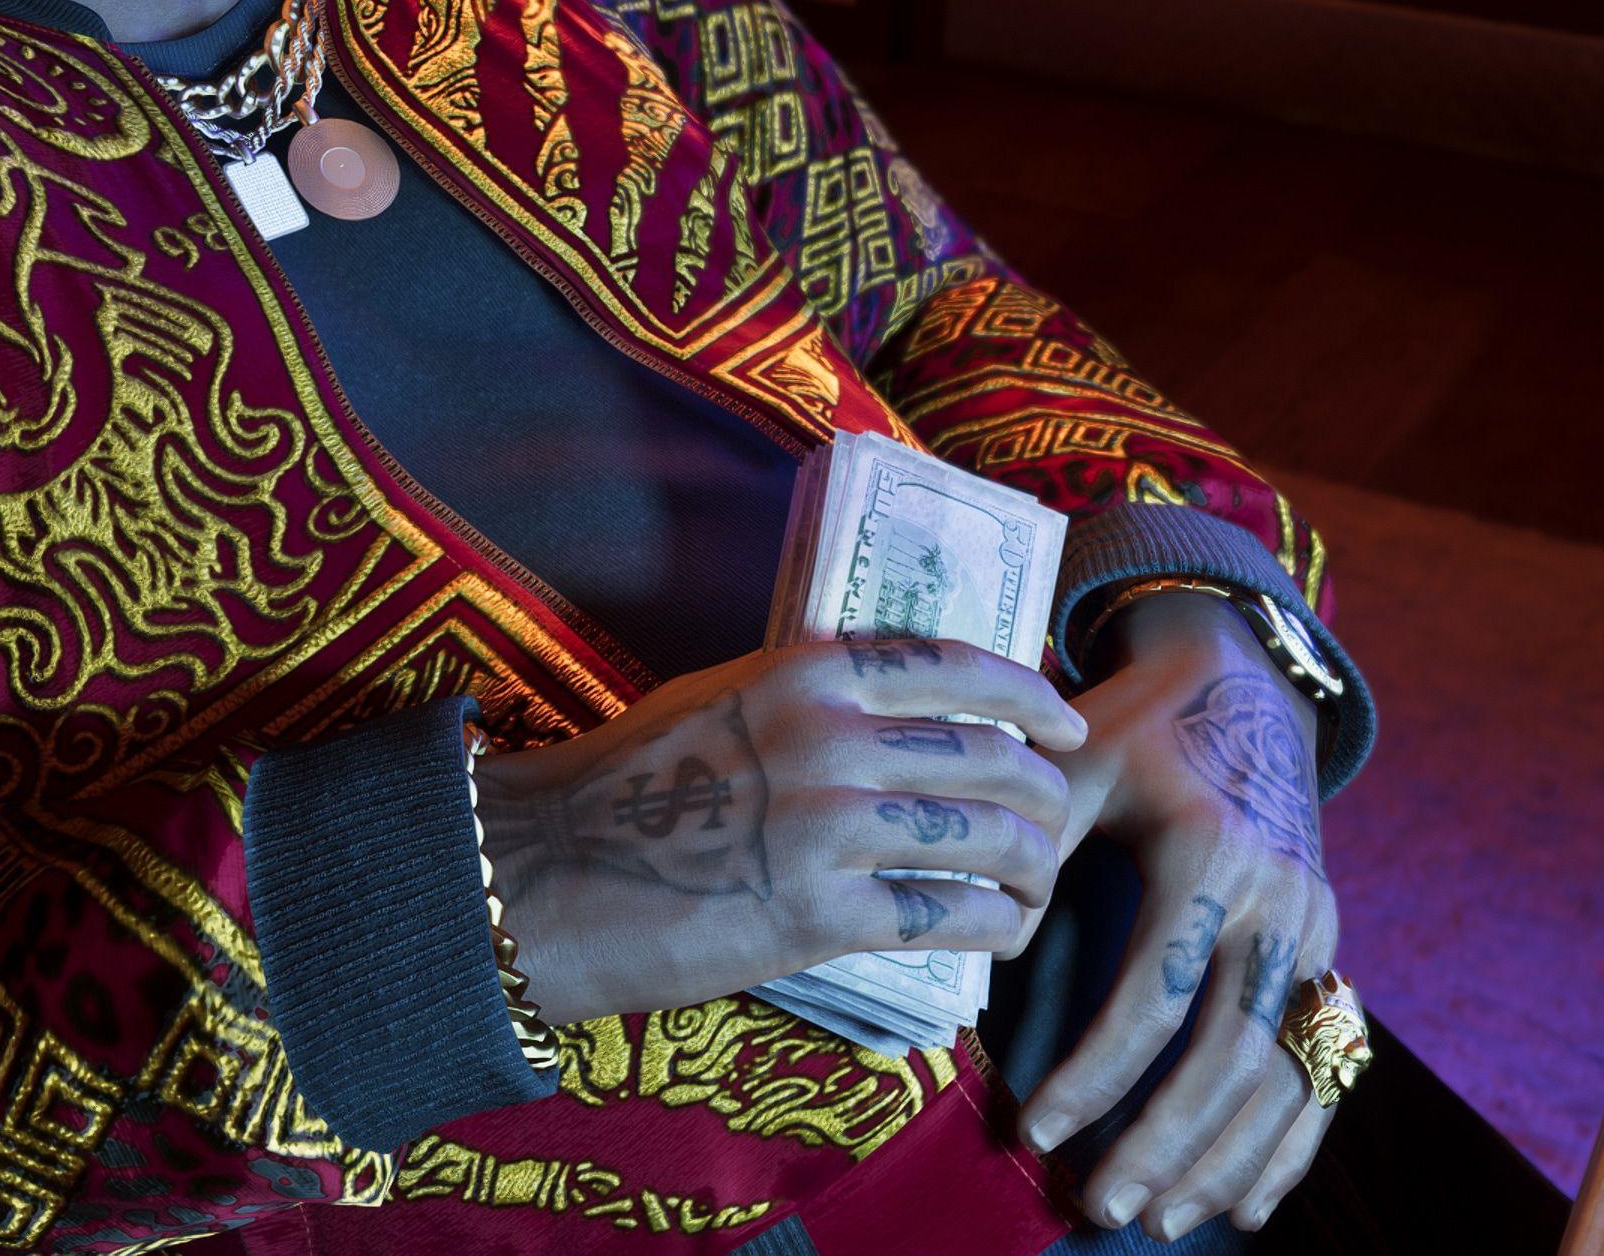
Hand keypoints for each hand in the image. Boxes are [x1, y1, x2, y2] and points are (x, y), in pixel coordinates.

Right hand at [473, 639, 1090, 1023]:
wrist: (538, 872)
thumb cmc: (620, 789)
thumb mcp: (721, 700)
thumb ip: (811, 700)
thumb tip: (896, 718)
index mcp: (806, 673)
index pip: (961, 669)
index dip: (1032, 700)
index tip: (1065, 728)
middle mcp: (831, 737)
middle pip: (996, 760)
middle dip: (1045, 801)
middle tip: (1049, 830)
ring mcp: (831, 824)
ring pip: (993, 839)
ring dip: (1032, 871)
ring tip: (1028, 892)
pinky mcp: (824, 913)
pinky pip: (951, 914)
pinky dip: (993, 927)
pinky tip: (994, 934)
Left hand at [1021, 593, 1338, 1240]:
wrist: (1242, 686)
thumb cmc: (1137, 726)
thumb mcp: (1075, 757)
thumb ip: (1033, 838)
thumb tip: (999, 937)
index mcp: (1211, 856)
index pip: (1155, 994)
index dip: (1097, 1072)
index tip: (1037, 1128)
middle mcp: (1280, 902)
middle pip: (1230, 1053)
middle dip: (1165, 1141)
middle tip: (1101, 1205)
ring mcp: (1316, 933)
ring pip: (1283, 1073)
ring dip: (1223, 1158)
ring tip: (1159, 1217)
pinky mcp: (1329, 953)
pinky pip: (1323, 1067)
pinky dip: (1289, 1143)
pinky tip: (1248, 1206)